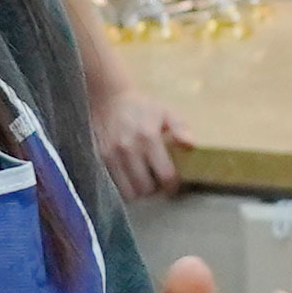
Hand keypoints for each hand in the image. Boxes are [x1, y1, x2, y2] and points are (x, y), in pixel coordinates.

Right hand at [86, 62, 187, 199]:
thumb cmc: (142, 107)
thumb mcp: (166, 112)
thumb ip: (180, 128)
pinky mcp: (100, 159)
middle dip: (155, 189)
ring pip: (128, 192)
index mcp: (148, 138)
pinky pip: (114, 185)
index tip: (173, 185)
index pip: (164, 175)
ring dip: (138, 191)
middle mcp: (128, 150)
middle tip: (158, 182)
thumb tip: (191, 145)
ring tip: (144, 182)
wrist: (109, 99)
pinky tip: (130, 177)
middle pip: (145, 188)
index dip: (172, 186)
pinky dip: (124, 186)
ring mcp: (112, 156)